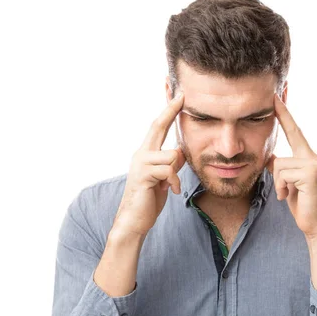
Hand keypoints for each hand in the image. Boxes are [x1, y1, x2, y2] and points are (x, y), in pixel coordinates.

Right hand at [111, 92, 185, 237]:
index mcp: (146, 153)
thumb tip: (181, 152)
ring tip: (170, 185)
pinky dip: (174, 183)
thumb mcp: (164, 178)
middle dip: (170, 110)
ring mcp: (141, 164)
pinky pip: (169, 171)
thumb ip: (172, 164)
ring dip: (176, 172)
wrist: (134, 220)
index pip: (159, 126)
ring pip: (171, 155)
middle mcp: (141, 154)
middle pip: (157, 126)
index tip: (178, 95)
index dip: (168, 110)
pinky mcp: (144, 176)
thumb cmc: (149, 199)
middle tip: (182, 95)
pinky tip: (171, 192)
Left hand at [266, 94, 316, 238]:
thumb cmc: (301, 202)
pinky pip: (282, 174)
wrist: (316, 224)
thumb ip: (280, 167)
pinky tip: (287, 196)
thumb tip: (269, 156)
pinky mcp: (310, 174)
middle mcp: (312, 156)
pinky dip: (280, 187)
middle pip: (287, 139)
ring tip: (285, 193)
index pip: (294, 131)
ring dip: (277, 182)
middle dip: (282, 119)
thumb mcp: (287, 181)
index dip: (285, 114)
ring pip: (278, 163)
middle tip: (274, 97)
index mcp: (306, 156)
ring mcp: (312, 164)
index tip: (277, 96)